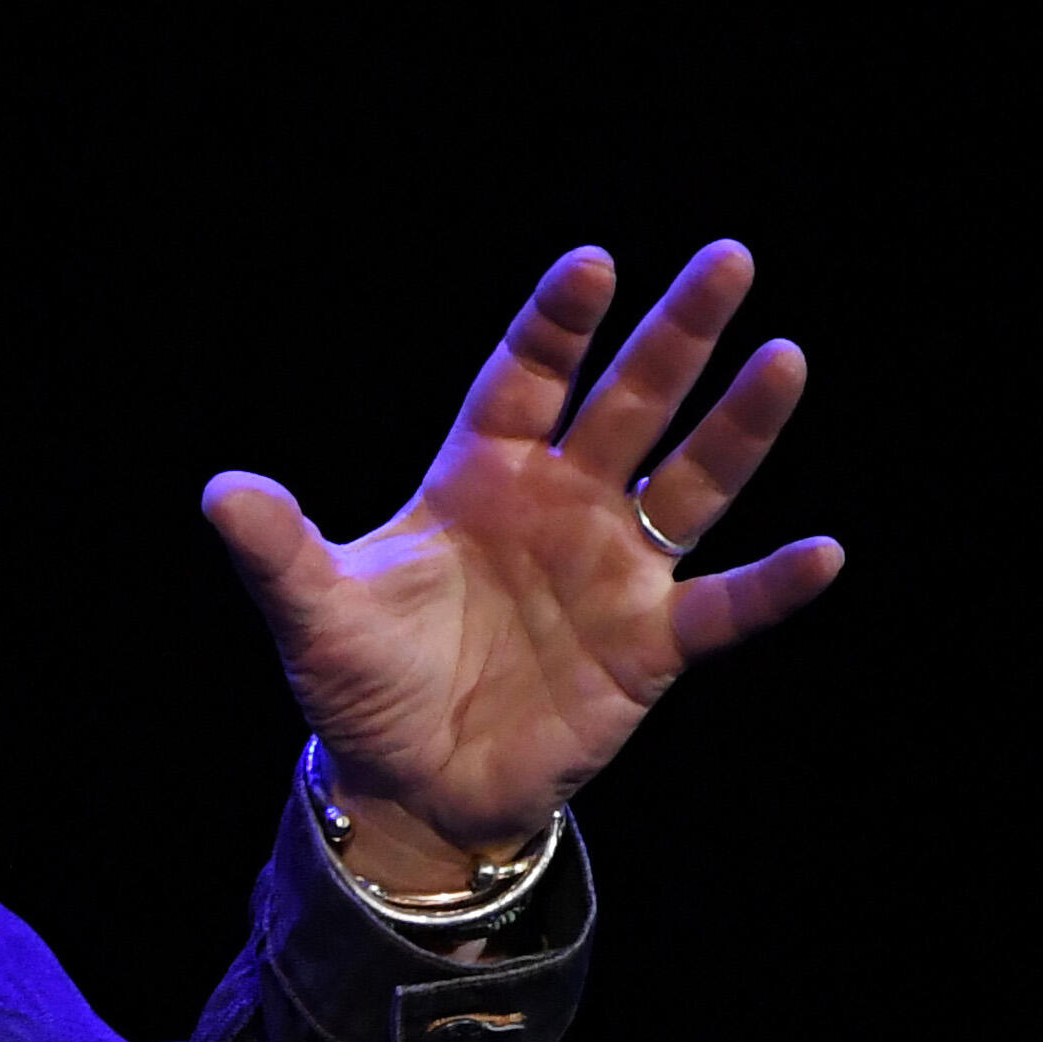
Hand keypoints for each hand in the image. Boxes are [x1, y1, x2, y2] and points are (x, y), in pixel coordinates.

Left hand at [201, 241, 842, 886]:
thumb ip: (278, 548)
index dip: (557, 325)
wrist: (410, 783)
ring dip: (737, 429)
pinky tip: (823, 552)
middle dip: (675, 337)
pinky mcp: (650, 648)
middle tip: (729, 258)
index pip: (526, 380)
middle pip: (627, 405)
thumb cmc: (364, 680)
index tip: (593, 264)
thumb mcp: (313, 610)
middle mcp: (559, 507)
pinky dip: (772, 586)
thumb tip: (219, 493)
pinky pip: (724, 608)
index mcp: (480, 477)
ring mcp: (612, 572)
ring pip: (691, 485)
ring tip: (784, 359)